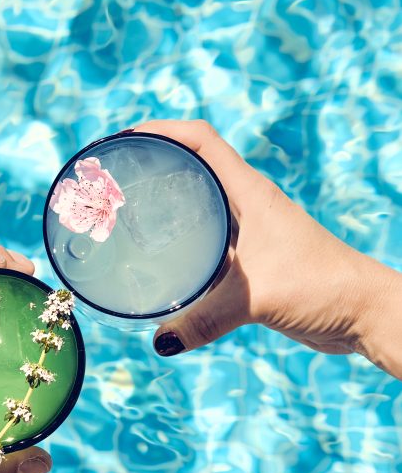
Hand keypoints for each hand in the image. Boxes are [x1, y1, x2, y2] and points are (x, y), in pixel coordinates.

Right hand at [127, 120, 401, 377]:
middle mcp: (247, 203)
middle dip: (153, 163)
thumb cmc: (320, 286)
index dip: (161, 130)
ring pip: (200, 202)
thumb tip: (159, 342)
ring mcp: (251, 229)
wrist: (361, 311)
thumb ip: (204, 321)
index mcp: (249, 193)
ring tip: (124, 213)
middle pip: (193, 165)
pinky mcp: (252, 257)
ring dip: (166, 201)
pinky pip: (208, 239)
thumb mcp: (256, 300)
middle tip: (112, 179)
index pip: (199, 140)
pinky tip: (160, 261)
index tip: (124, 139)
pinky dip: (181, 241)